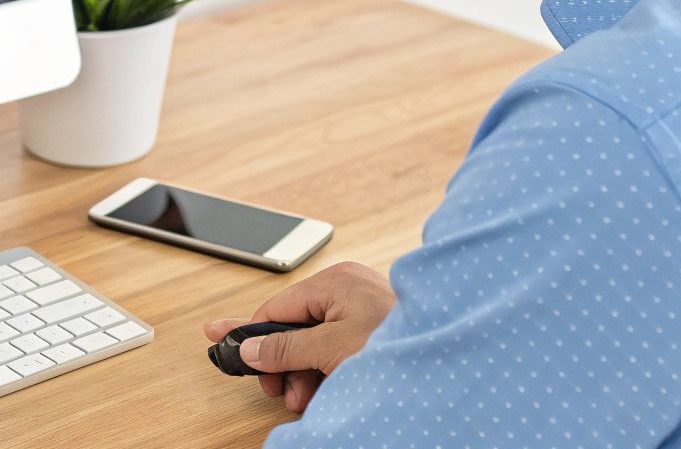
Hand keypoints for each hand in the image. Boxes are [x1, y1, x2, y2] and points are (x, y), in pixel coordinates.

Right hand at [203, 261, 395, 411]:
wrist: (453, 358)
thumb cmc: (400, 343)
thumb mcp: (331, 349)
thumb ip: (285, 348)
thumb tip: (248, 346)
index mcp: (333, 282)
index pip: (276, 307)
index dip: (252, 335)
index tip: (226, 349)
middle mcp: (346, 289)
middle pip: (294, 327)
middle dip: (284, 363)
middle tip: (279, 391)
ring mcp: (362, 309)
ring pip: (315, 342)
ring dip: (304, 373)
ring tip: (306, 398)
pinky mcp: (373, 329)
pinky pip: (336, 347)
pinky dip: (327, 370)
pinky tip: (324, 391)